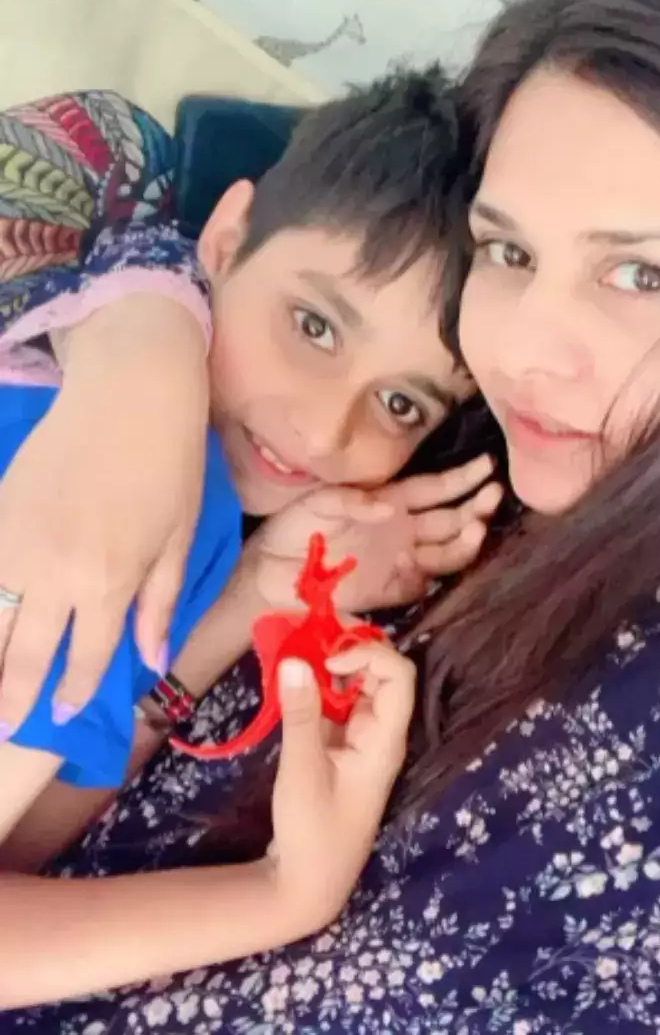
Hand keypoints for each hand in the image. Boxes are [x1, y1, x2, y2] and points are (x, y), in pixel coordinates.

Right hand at [0, 298, 207, 734]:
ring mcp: (17, 543)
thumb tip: (152, 660)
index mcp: (110, 582)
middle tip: (3, 728)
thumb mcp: (180, 538)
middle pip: (24, 652)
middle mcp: (56, 573)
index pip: (86, 657)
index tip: (56, 715)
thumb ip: (158, 603)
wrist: (129, 392)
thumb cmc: (170, 465)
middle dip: (12, 698)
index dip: (72, 692)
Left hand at [255, 454, 501, 613]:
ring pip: (446, 551)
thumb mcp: (316, 503)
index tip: (489, 468)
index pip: (435, 488)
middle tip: (493, 498)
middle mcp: (402, 529)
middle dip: (476, 507)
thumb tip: (389, 507)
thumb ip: (352, 500)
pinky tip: (423, 560)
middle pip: (450, 518)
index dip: (462, 479)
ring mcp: (400, 561)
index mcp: (389, 501)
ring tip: (477, 528)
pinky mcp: (391, 590)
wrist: (269, 575)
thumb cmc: (292, 529)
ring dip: (465, 541)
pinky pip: (423, 583)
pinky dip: (431, 573)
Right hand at [266, 643, 414, 933]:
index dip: (369, 654)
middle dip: (349, 650)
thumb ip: (300, 714)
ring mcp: (360, 742)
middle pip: (380, 676)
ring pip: (355, 689)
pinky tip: (290, 682)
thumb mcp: (302, 770)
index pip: (398, 677)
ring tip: (295, 651)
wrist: (307, 886)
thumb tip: (295, 659)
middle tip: (308, 638)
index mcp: (385, 741)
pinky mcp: (339, 750)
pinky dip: (317, 689)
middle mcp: (379, 736)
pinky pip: (336, 706)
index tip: (328, 658)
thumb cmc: (314, 832)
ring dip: (330, 667)